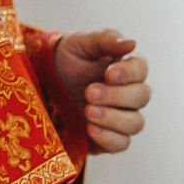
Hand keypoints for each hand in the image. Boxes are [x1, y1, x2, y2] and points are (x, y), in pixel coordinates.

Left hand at [54, 29, 151, 152]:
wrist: (41, 84)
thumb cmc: (64, 59)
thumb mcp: (79, 43)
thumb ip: (105, 40)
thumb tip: (132, 43)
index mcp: (126, 68)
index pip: (141, 70)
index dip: (129, 73)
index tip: (108, 74)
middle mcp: (128, 94)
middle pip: (141, 98)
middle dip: (117, 96)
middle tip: (89, 92)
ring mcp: (120, 118)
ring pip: (136, 124)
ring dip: (114, 118)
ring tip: (88, 111)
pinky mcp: (108, 138)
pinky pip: (121, 144)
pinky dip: (109, 138)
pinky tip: (90, 128)